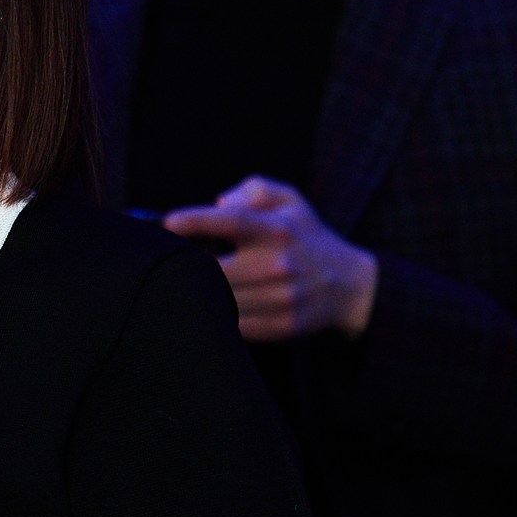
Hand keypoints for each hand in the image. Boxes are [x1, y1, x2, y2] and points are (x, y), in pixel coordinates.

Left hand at [164, 177, 377, 341]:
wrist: (349, 286)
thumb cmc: (306, 236)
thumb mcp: (291, 200)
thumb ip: (254, 190)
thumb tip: (219, 203)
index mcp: (277, 230)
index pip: (231, 221)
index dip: (194, 221)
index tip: (167, 222)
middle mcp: (278, 264)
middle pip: (214, 269)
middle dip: (185, 265)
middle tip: (168, 261)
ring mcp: (279, 299)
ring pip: (219, 300)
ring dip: (195, 293)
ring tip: (182, 284)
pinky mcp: (280, 326)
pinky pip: (232, 325)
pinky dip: (215, 315)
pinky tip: (208, 305)